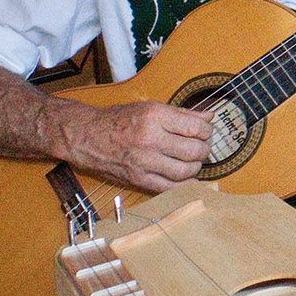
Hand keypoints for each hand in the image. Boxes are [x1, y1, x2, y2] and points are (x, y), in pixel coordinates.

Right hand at [52, 99, 213, 192]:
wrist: (85, 136)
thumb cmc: (118, 120)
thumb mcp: (149, 108)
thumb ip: (182, 113)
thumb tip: (210, 116)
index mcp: (154, 117)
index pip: (196, 127)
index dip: (207, 131)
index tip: (205, 132)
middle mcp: (150, 139)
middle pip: (194, 150)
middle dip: (204, 150)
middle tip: (201, 148)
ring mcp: (143, 161)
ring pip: (186, 170)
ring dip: (195, 167)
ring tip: (192, 161)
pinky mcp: (138, 179)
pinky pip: (170, 188)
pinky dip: (184, 185)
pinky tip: (186, 178)